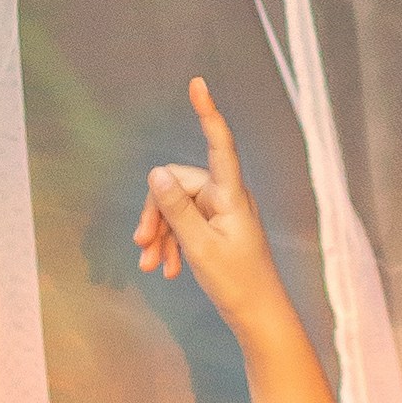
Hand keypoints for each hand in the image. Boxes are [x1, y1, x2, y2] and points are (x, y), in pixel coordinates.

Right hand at [134, 79, 293, 339]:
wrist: (259, 319)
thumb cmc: (237, 283)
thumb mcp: (199, 247)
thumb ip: (176, 210)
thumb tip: (155, 172)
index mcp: (230, 194)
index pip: (220, 144)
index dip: (208, 113)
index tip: (198, 83)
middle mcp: (227, 197)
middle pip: (178, 186)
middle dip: (156, 213)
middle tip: (142, 247)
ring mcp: (222, 214)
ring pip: (178, 208)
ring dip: (161, 234)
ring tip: (150, 265)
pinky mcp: (217, 231)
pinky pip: (186, 225)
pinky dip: (172, 244)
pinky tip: (164, 270)